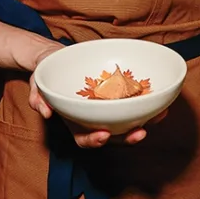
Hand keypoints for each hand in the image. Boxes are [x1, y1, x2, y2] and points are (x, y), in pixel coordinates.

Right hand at [28, 72, 167, 148]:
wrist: (55, 58)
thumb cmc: (48, 74)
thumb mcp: (38, 84)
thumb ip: (38, 97)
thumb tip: (45, 111)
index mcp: (75, 121)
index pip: (84, 138)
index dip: (94, 140)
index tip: (103, 135)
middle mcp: (93, 118)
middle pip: (112, 135)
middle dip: (127, 138)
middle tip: (140, 133)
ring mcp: (107, 107)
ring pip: (126, 121)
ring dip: (144, 122)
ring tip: (159, 117)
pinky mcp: (117, 93)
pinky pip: (132, 102)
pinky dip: (147, 104)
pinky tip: (161, 99)